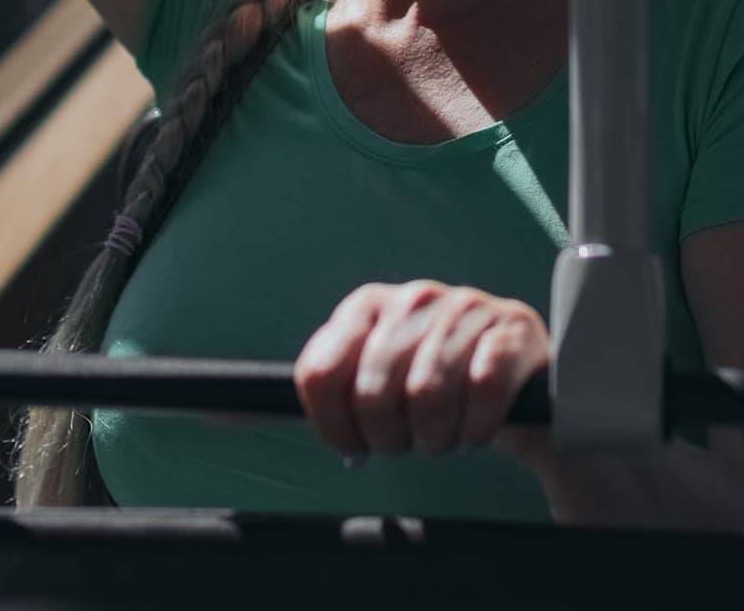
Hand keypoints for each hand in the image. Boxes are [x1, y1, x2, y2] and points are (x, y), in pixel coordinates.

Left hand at [293, 280, 549, 459]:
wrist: (516, 375)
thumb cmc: (432, 382)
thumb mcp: (375, 375)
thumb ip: (323, 389)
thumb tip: (228, 413)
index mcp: (368, 305)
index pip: (321, 371)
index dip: (331, 425)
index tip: (352, 446)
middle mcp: (413, 298)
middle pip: (372, 391)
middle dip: (388, 436)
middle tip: (406, 442)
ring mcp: (465, 308)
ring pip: (427, 394)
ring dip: (435, 438)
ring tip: (444, 437)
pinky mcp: (510, 329)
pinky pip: (483, 392)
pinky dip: (478, 428)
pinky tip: (478, 428)